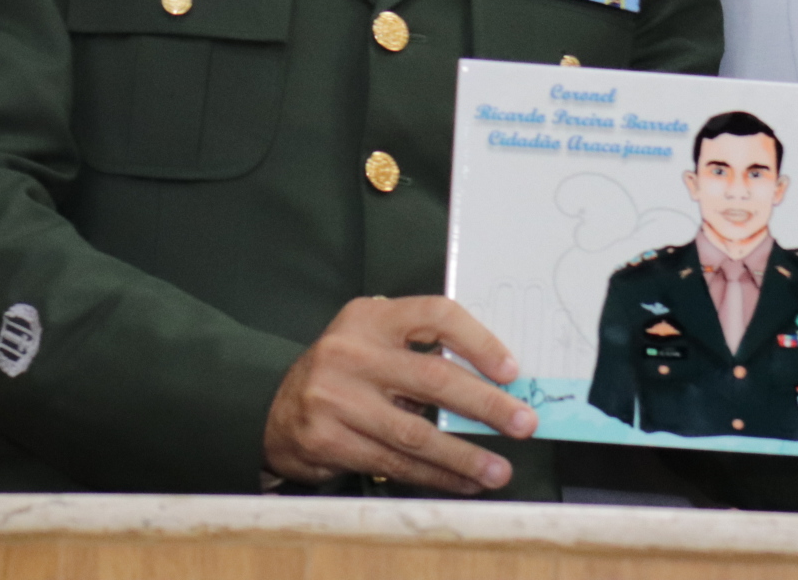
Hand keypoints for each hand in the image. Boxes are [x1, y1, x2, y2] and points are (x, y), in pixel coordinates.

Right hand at [263, 295, 536, 494]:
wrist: (275, 408)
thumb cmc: (345, 372)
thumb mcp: (373, 341)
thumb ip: (420, 349)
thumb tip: (494, 382)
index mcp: (371, 317)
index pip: (436, 315)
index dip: (479, 342)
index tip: (511, 370)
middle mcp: (351, 352)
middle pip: (432, 379)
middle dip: (485, 405)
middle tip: (522, 423)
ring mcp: (335, 398)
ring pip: (415, 432)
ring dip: (463, 455)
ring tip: (498, 470)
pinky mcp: (328, 439)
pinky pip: (394, 462)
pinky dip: (434, 475)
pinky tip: (462, 482)